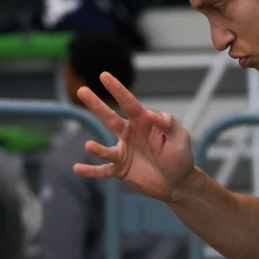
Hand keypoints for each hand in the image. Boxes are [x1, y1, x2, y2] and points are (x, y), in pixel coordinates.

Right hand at [75, 72, 197, 201]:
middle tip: (81, 90)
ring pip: (106, 149)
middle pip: (109, 118)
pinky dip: (91, 170)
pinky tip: (77, 168)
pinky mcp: (120, 170)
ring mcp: (122, 152)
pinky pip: (103, 170)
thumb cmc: (179, 156)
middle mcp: (129, 134)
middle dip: (96, 105)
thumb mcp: (180, 137)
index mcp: (143, 122)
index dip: (117, 89)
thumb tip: (152, 114)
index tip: (104, 76)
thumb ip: (169, 123)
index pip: (129, 103)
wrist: (177, 182)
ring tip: (89, 146)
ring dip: (97, 149)